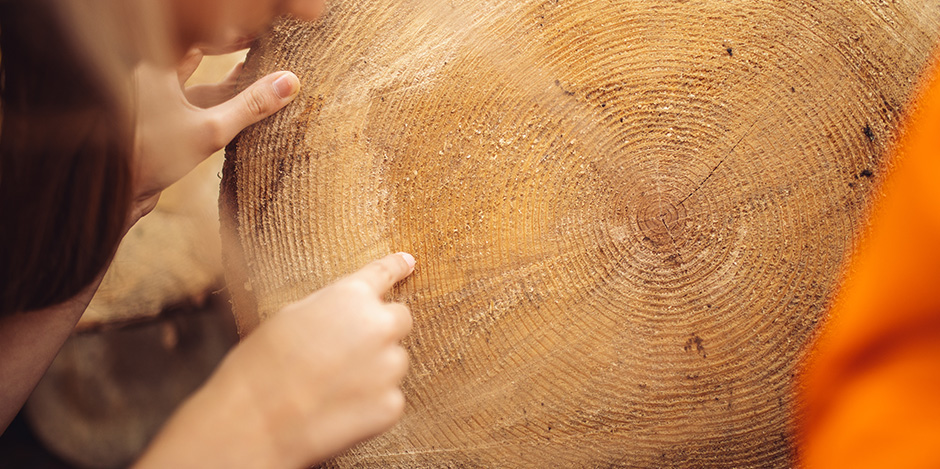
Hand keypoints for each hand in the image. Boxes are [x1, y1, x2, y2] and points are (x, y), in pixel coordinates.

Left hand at [130, 49, 299, 222]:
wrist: (116, 193)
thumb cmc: (152, 157)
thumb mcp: (210, 130)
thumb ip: (250, 106)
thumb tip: (289, 83)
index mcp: (157, 66)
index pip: (203, 39)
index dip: (233, 35)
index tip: (261, 34)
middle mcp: (154, 79)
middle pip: (201, 59)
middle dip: (233, 57)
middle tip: (266, 54)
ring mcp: (156, 102)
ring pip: (199, 85)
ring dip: (228, 85)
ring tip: (262, 78)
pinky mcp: (161, 124)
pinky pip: (195, 105)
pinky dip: (217, 105)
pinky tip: (240, 109)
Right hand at [136, 253, 416, 468]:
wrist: (256, 419)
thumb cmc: (263, 364)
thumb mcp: (292, 316)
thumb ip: (331, 310)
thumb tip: (347, 316)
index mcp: (351, 297)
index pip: (384, 273)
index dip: (397, 267)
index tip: (408, 262)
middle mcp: (378, 326)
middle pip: (400, 319)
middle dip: (382, 329)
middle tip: (350, 349)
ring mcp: (389, 367)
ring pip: (395, 361)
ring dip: (376, 369)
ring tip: (335, 385)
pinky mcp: (391, 404)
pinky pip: (390, 398)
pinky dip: (371, 403)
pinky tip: (339, 409)